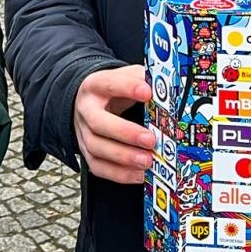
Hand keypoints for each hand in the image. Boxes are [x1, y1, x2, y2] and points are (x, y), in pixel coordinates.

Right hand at [73, 65, 154, 183]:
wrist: (89, 102)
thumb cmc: (113, 91)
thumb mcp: (126, 77)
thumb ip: (143, 79)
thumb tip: (167, 86)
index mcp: (96, 86)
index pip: (109, 84)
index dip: (127, 88)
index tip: (148, 93)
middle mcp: (86, 109)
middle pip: (98, 122)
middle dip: (125, 132)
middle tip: (150, 140)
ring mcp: (83, 132)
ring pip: (96, 147)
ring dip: (124, 157)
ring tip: (147, 160)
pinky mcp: (87, 152)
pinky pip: (99, 167)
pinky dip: (120, 174)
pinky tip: (139, 174)